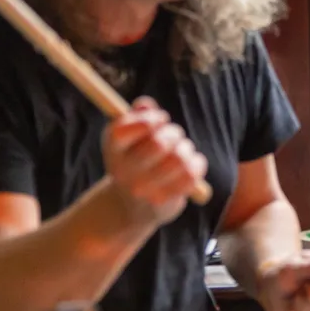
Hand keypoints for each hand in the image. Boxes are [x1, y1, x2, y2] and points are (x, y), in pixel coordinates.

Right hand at [102, 97, 207, 225]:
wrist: (134, 205)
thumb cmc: (137, 159)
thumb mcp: (131, 136)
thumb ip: (138, 114)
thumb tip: (145, 105)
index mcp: (112, 148)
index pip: (124, 129)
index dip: (150, 119)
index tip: (161, 119)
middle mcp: (122, 171)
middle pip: (159, 143)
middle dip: (174, 133)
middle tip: (175, 136)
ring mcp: (141, 189)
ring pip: (179, 158)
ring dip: (186, 148)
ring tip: (182, 151)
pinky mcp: (163, 201)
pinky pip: (191, 173)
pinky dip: (197, 164)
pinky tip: (190, 166)